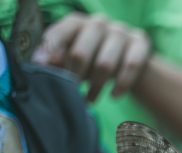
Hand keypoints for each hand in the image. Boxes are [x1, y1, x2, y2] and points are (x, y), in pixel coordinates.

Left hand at [32, 12, 151, 101]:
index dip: (50, 52)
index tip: (42, 70)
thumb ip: (57, 60)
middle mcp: (98, 22)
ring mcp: (121, 31)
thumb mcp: (73, 61)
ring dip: (96, 86)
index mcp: (77, 22)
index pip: (60, 33)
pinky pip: (130, 66)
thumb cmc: (94, 60)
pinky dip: (121, 84)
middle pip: (81, 52)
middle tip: (71, 92)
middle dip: (74, 77)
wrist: (130, 59)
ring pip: (105, 64)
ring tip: (90, 100)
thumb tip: (41, 63)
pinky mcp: (141, 43)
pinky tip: (114, 96)